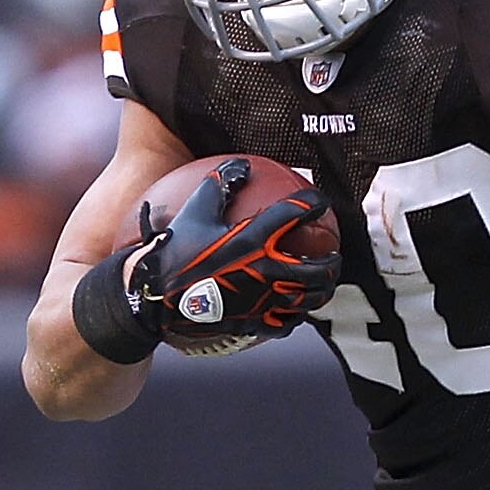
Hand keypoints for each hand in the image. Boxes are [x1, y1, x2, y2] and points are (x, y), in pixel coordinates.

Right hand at [128, 168, 339, 351]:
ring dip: (323, 290)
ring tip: (323, 283)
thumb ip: (220, 185)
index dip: (314, 203)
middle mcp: (267, 269)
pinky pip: (287, 324)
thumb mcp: (195, 211)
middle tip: (333, 255)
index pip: (297, 213)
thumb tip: (242, 166)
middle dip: (332, 261)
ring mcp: (265, 299)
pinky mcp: (255, 322)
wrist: (155, 296)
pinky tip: (296, 311)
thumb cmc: (174, 250)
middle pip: (319, 268)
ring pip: (311, 298)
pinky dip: (296, 316)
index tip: (319, 202)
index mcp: (255, 238)